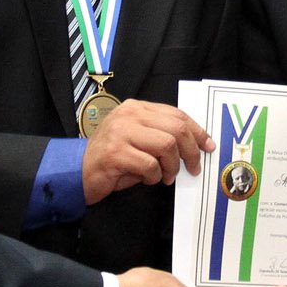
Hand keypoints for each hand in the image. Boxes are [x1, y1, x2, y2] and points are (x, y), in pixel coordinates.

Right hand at [82, 99, 213, 204]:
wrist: (78, 170)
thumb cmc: (112, 158)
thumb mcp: (137, 138)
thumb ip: (160, 134)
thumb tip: (193, 145)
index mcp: (136, 108)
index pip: (176, 114)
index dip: (197, 130)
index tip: (208, 145)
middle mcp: (129, 115)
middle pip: (176, 128)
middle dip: (190, 151)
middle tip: (192, 167)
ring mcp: (121, 132)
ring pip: (166, 145)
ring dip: (171, 166)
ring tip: (166, 176)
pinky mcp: (115, 153)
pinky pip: (149, 165)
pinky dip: (154, 176)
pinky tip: (148, 179)